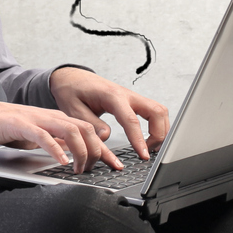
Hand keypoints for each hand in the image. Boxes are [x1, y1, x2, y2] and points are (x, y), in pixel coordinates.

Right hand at [0, 99, 121, 171]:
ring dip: (80, 151)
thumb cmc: (14, 128)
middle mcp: (54, 118)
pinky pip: (44, 136)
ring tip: (79, 168)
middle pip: (86, 129)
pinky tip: (61, 160)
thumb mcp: (43, 137)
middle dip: (96, 151)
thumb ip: (59, 143)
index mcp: (61, 120)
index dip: (105, 150)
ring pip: (71, 130)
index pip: (91, 132)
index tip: (116, 165)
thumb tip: (75, 155)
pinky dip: (55, 149)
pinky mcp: (23, 125)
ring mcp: (40, 120)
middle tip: (92, 169)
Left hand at [50, 66, 169, 162]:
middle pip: (157, 111)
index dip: (139, 139)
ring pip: (159, 111)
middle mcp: (127, 95)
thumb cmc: (72, 92)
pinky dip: (157, 125)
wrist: (72, 78)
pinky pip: (154, 111)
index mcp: (112, 96)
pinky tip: (150, 138)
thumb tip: (107, 137)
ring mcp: (132, 97)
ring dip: (161, 129)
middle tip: (149, 152)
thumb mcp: (74, 110)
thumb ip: (92, 124)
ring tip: (150, 147)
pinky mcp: (133, 101)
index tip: (144, 155)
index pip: (131, 120)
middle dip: (159, 134)